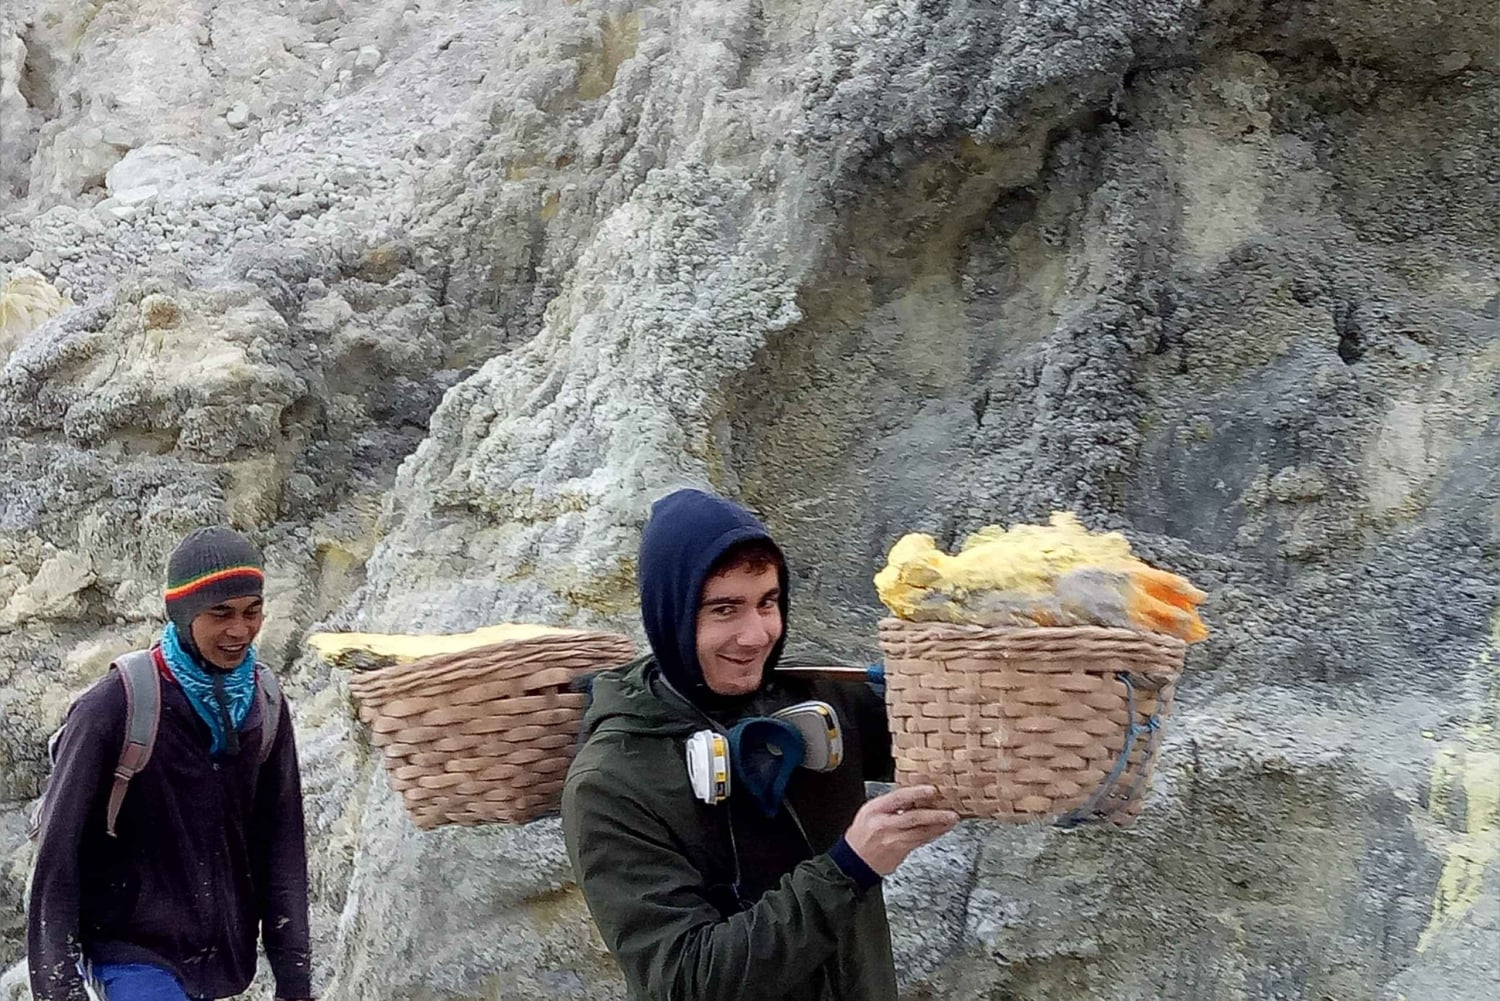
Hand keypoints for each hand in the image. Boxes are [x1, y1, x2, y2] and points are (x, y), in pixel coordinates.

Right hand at [843, 784, 958, 875]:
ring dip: (939, 826)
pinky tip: (941, 830)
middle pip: (914, 818)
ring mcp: (893, 840)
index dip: (916, 794)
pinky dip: (932, 835)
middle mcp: (884, 825)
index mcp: (875, 810)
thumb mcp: (870, 812)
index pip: (898, 799)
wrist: (853, 861)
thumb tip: (913, 797)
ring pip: (920, 832)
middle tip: (950, 812)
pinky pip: (920, 841)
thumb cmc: (861, 835)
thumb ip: (890, 805)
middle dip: (935, 815)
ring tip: (951, 820)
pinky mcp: (900, 852)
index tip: (932, 790)